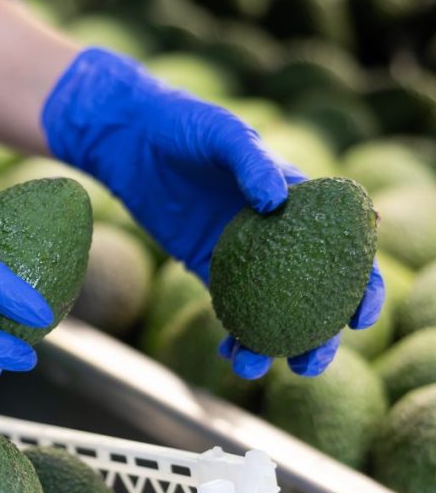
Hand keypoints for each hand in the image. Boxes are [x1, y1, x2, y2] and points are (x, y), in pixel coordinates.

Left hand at [41, 48, 383, 377]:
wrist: (130, 138)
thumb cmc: (184, 125)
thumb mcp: (222, 134)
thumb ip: (251, 164)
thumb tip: (274, 202)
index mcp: (299, 201)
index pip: (347, 249)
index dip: (362, 286)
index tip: (359, 317)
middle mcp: (278, 232)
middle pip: (314, 295)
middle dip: (319, 336)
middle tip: (309, 365)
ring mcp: (243, 251)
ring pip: (270, 309)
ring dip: (270, 345)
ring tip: (253, 368)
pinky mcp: (205, 262)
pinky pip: (227, 305)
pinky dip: (232, 332)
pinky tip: (229, 354)